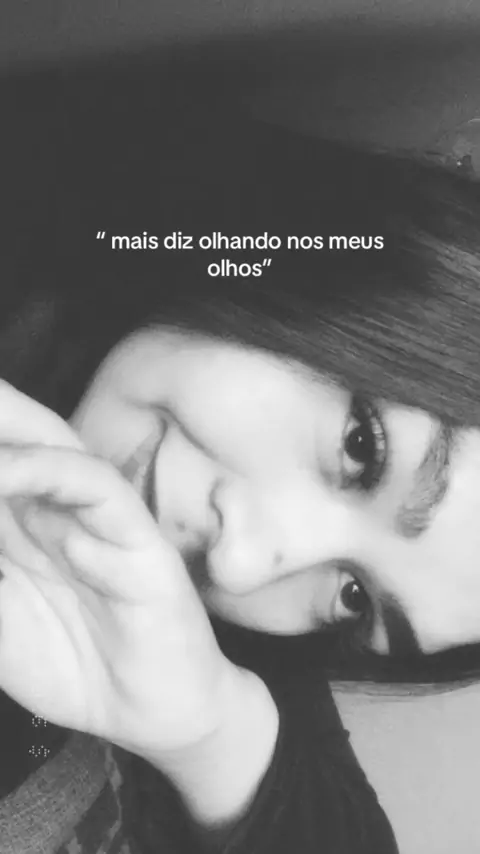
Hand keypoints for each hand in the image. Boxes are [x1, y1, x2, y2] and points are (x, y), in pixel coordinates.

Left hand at [0, 381, 233, 757]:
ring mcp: (95, 514)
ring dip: (6, 429)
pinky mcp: (136, 533)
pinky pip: (94, 484)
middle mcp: (54, 508)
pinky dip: (47, 468)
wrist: (148, 712)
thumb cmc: (70, 665)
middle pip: (17, 437)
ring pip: (53, 444)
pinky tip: (6, 472)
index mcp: (20, 524)